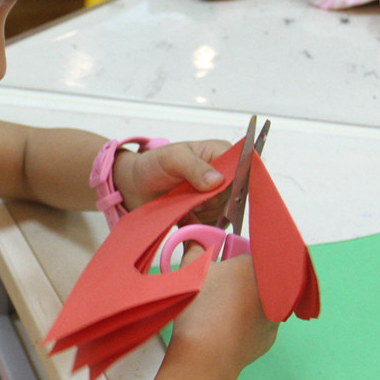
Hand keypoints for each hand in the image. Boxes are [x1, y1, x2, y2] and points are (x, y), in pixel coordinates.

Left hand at [112, 139, 231, 220]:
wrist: (136, 187)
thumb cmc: (154, 165)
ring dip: (203, 213)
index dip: (235, 180)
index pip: (243, 167)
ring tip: (183, 202)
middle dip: (212, 199)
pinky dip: (199, 226)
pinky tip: (185, 217)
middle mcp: (225, 175)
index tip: (215, 189)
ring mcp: (218, 197)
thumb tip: (217, 180)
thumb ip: (194, 167)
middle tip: (188, 194)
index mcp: (221, 153)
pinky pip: (214, 226)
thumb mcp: (172, 159)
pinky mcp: (209, 216)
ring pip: (225, 212)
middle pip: (235, 194)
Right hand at [167, 247, 277, 376]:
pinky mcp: (270, 338)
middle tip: (219, 290)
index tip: (220, 270)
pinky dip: (247, 325)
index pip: (248, 254)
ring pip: (261, 301)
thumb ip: (193, 249)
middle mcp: (274, 288)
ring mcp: (275, 315)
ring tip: (221, 313)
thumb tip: (195, 241)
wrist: (206, 356)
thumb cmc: (200, 307)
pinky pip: (259, 324)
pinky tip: (229, 329)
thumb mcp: (190, 270)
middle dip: (241, 281)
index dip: (233, 261)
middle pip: (257, 277)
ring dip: (247, 302)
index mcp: (256, 266)